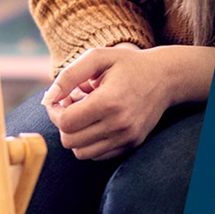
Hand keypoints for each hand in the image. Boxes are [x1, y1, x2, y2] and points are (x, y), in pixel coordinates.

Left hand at [42, 45, 174, 160]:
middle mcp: (119, 124)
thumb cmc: (128, 65)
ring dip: (76, 134)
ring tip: (85, 114)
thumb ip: (69, 76)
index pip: (65, 122)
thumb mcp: (98, 58)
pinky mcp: (131, 144)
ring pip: (82, 152)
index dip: (55, 111)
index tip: (61, 98)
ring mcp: (127, 137)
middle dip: (64, 123)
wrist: (166, 78)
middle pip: (70, 140)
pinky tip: (97, 122)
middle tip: (72, 104)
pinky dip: (90, 142)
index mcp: (109, 101)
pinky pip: (98, 155)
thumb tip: (48, 98)